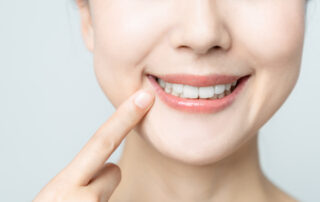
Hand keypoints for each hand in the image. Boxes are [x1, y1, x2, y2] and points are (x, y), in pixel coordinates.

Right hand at [33, 89, 154, 201]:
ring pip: (108, 192)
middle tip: (86, 196)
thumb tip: (103, 175)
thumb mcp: (53, 198)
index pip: (101, 142)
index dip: (125, 118)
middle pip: (114, 171)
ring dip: (97, 199)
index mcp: (62, 186)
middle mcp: (81, 198)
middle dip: (105, 177)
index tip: (144, 98)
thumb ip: (75, 180)